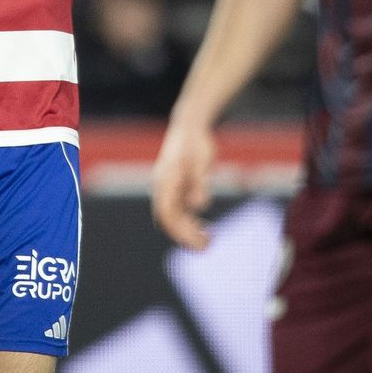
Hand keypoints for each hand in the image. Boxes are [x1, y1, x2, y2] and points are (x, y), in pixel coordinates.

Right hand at [151, 124, 215, 248]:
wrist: (190, 126)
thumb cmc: (196, 142)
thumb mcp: (201, 161)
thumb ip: (199, 183)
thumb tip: (200, 206)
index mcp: (164, 181)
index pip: (167, 214)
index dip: (180, 231)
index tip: (197, 242)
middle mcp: (163, 187)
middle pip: (169, 219)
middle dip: (185, 236)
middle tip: (207, 247)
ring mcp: (168, 189)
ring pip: (174, 217)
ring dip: (188, 231)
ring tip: (208, 241)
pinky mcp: (175, 188)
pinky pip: (180, 211)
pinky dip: (190, 222)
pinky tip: (205, 228)